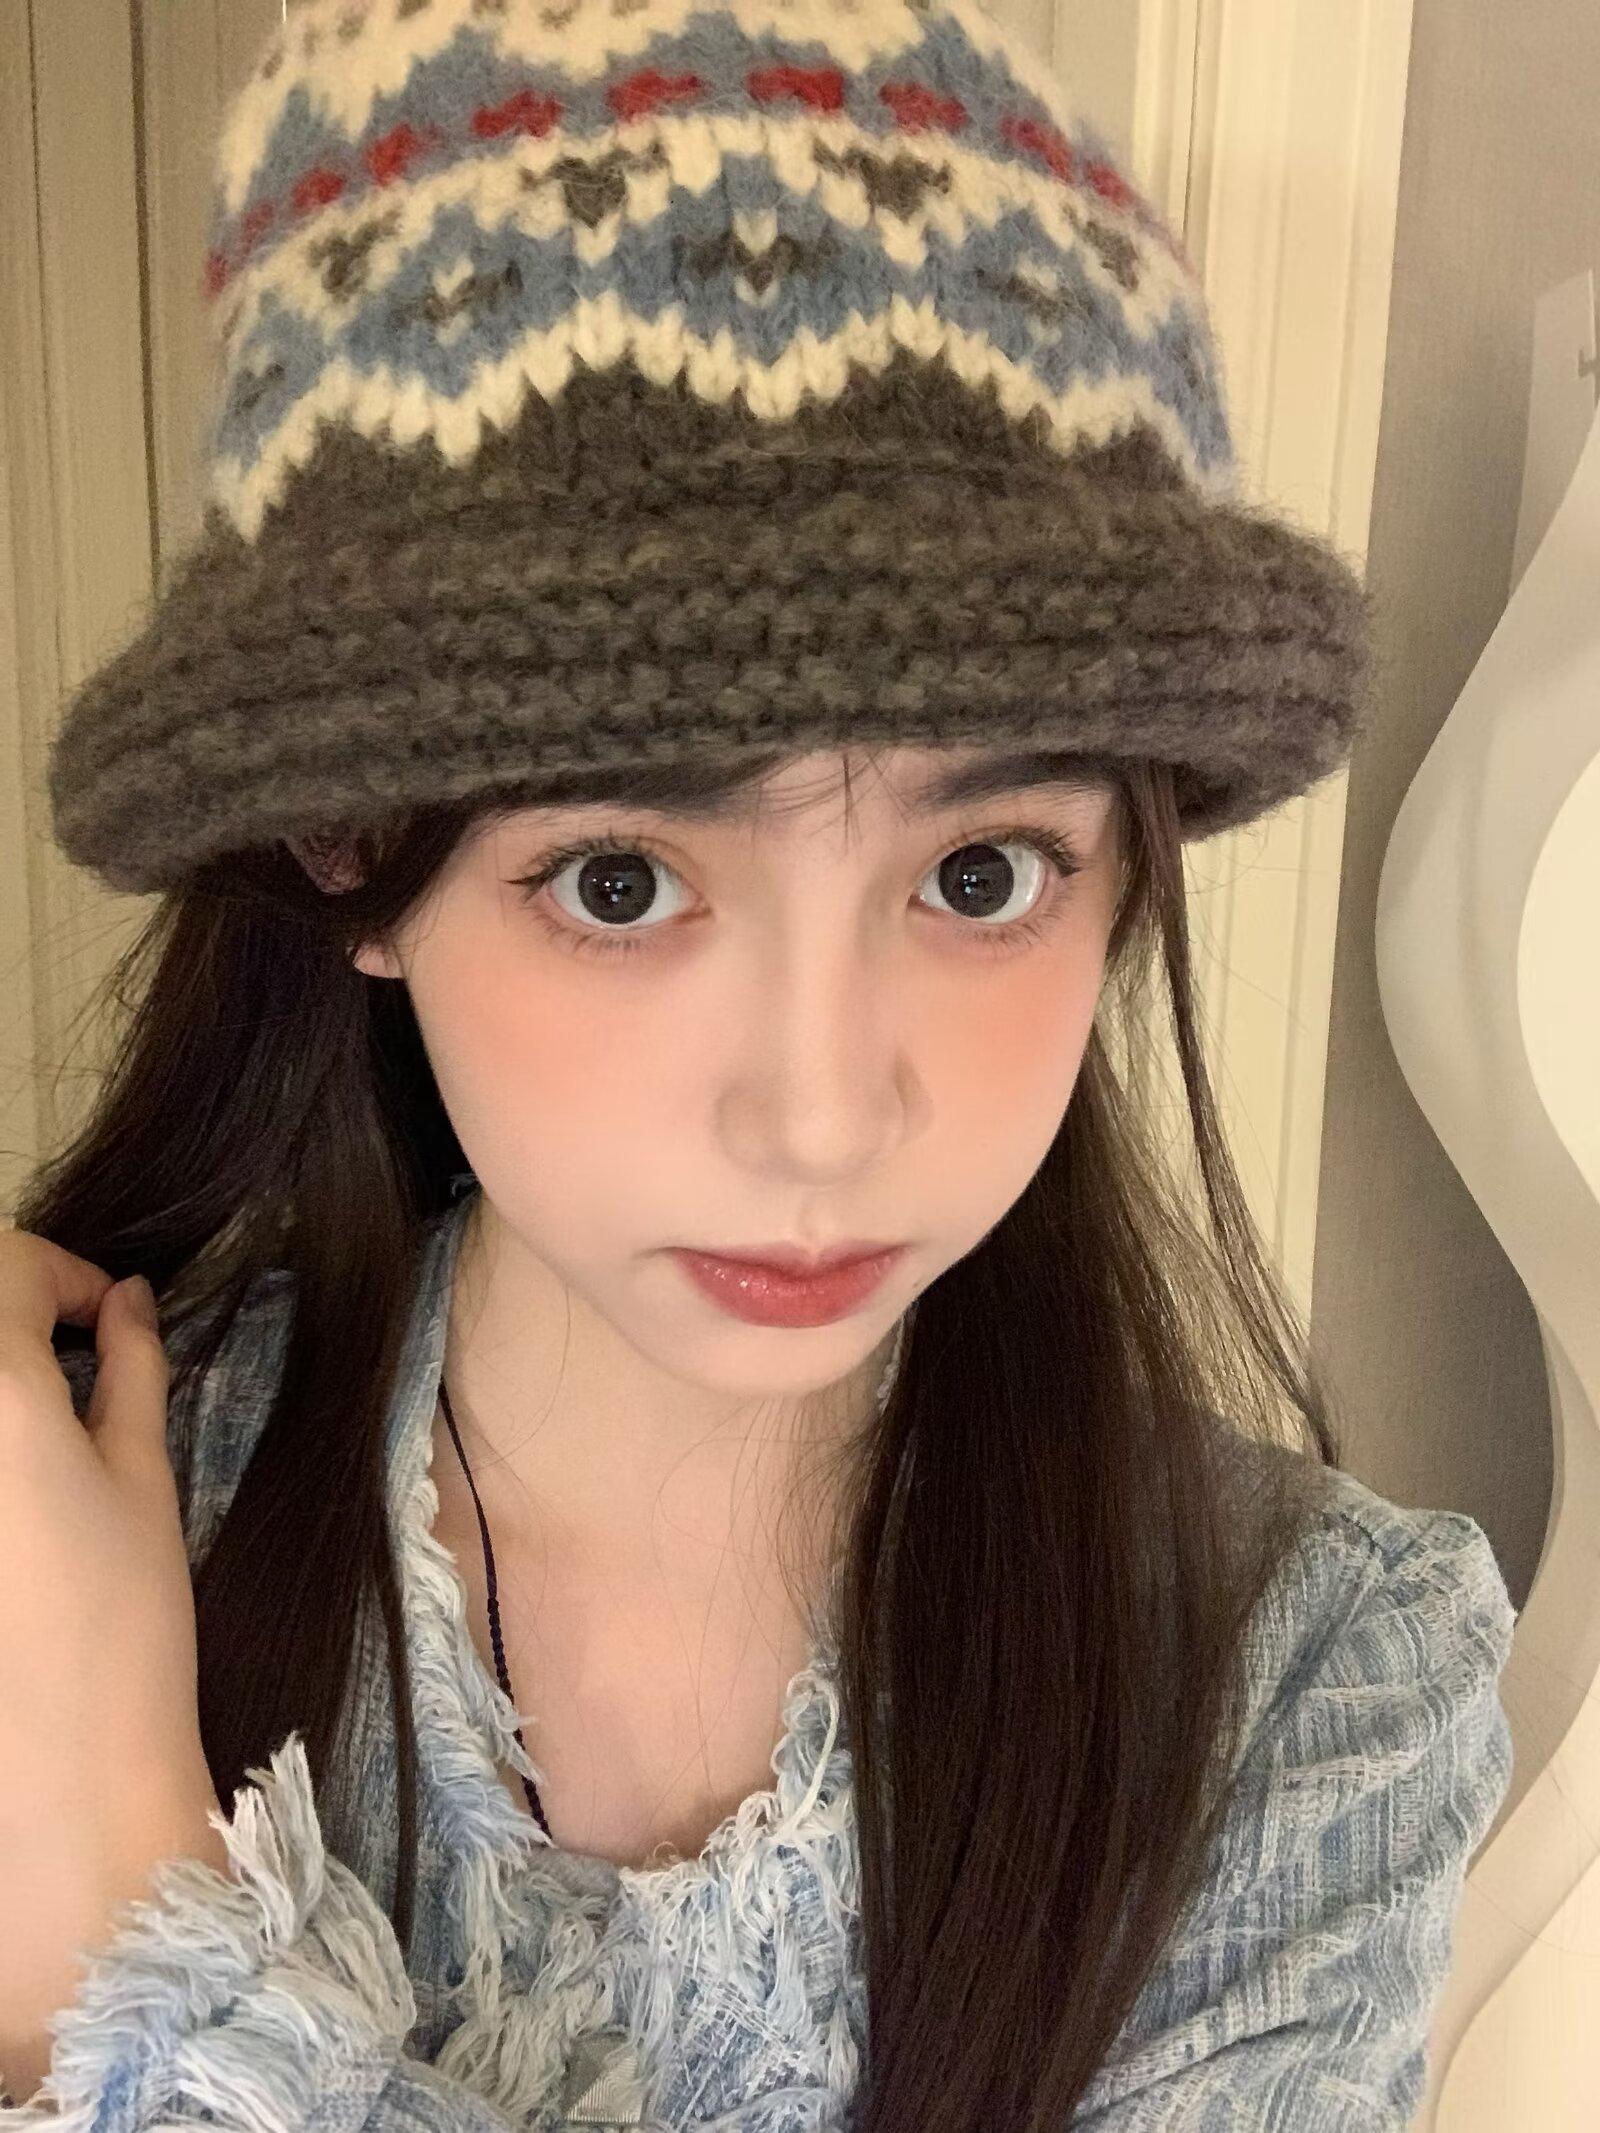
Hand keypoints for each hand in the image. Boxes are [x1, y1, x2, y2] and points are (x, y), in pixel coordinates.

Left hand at [0, 1230, 227, 2074]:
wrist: (60, 1779)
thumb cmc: (124, 1621)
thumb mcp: (142, 1479)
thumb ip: (130, 1371)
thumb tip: (124, 1301)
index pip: (2, 1264)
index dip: (57, 1275)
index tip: (103, 1319)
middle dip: (14, 1320)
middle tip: (69, 1363)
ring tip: (33, 1438)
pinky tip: (12, 1507)